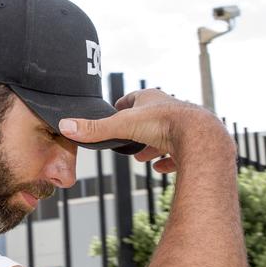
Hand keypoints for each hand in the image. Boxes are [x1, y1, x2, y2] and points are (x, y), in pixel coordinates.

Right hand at [58, 89, 233, 172]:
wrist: (201, 137)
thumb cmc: (163, 124)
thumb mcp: (122, 126)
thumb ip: (95, 129)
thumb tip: (64, 126)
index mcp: (151, 99)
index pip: (132, 99)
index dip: (121, 107)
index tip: (113, 114)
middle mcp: (169, 109)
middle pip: (149, 118)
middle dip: (136, 130)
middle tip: (126, 142)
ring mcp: (183, 126)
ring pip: (165, 135)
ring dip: (152, 145)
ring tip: (142, 156)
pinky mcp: (194, 144)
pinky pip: (180, 153)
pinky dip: (169, 160)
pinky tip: (160, 168)